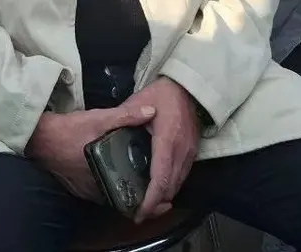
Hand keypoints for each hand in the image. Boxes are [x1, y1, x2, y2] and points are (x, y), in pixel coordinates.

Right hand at [26, 101, 156, 201]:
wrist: (39, 137)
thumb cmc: (69, 130)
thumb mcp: (99, 118)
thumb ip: (126, 115)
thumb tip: (152, 111)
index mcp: (104, 175)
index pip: (131, 198)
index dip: (148, 200)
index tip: (163, 199)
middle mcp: (95, 189)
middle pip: (123, 199)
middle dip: (140, 195)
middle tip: (158, 188)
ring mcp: (86, 191)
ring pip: (112, 196)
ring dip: (126, 191)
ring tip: (142, 181)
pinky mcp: (79, 188)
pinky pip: (101, 192)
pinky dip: (112, 186)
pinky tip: (118, 174)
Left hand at [130, 77, 200, 222]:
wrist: (188, 87)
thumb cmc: (162, 94)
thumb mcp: (138, 101)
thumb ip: (125, 118)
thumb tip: (107, 132)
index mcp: (166, 140)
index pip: (160, 178)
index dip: (151, 199)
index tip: (139, 211)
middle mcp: (181, 150)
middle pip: (170, 187)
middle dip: (155, 205)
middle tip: (138, 213)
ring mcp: (189, 153)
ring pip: (178, 184)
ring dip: (163, 197)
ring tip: (146, 205)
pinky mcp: (193, 152)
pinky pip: (182, 176)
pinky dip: (171, 186)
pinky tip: (158, 189)